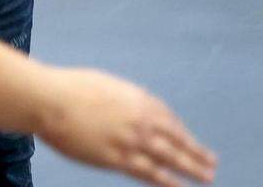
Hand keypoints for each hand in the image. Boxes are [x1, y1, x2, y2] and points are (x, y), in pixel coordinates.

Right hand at [38, 68, 217, 186]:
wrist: (51, 100)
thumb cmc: (69, 88)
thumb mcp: (104, 85)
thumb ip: (121, 98)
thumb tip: (124, 105)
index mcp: (137, 99)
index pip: (168, 118)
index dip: (181, 131)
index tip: (189, 139)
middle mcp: (141, 120)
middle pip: (176, 138)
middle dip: (195, 151)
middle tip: (211, 161)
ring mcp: (131, 140)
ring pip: (170, 157)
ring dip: (191, 168)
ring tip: (206, 176)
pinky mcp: (117, 158)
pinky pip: (149, 173)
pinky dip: (167, 182)